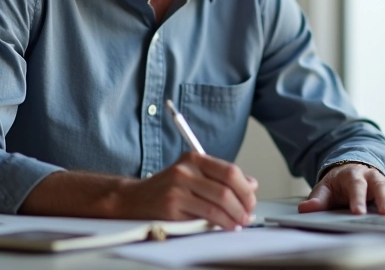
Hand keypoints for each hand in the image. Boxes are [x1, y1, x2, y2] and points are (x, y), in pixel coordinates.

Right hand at [114, 152, 257, 229]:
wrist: (133, 199)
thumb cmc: (167, 189)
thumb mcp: (193, 176)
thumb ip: (220, 178)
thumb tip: (252, 184)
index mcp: (194, 158)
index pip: (230, 171)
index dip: (245, 189)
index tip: (251, 200)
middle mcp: (186, 170)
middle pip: (226, 187)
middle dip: (243, 204)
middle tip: (248, 215)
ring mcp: (178, 187)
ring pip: (218, 202)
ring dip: (235, 216)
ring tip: (239, 222)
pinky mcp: (172, 205)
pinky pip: (205, 216)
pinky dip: (221, 223)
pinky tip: (226, 226)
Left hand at [297, 163, 384, 214]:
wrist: (350, 170)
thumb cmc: (337, 183)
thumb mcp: (324, 189)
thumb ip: (317, 200)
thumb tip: (305, 209)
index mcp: (352, 174)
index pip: (356, 186)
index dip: (358, 199)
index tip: (358, 213)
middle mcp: (370, 176)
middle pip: (379, 186)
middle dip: (383, 200)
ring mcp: (382, 182)